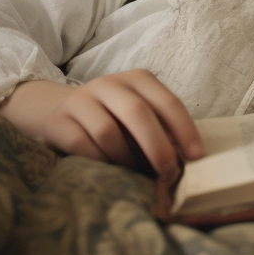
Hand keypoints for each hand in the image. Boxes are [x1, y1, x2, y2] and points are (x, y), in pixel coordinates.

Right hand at [0, 70, 203, 178]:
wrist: (56, 111)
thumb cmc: (111, 118)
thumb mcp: (137, 115)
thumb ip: (160, 129)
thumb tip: (187, 161)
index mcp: (137, 79)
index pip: (166, 101)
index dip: (184, 129)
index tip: (197, 156)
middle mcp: (108, 84)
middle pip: (137, 112)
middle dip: (157, 146)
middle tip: (168, 173)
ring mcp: (81, 101)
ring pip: (108, 131)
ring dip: (126, 159)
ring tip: (135, 175)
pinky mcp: (58, 121)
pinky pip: (82, 144)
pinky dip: (100, 162)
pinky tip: (108, 172)